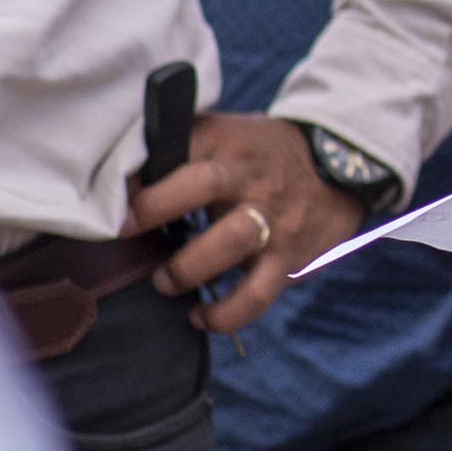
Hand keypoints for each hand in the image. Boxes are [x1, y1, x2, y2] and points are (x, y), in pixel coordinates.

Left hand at [128, 113, 359, 333]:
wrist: (338, 165)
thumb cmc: (258, 154)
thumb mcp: (226, 134)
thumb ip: (181, 147)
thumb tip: (119, 178)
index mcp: (229, 142)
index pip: (181, 144)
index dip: (142, 170)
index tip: (113, 195)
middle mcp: (252, 177)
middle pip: (205, 186)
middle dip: (157, 208)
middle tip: (126, 232)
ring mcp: (274, 219)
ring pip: (232, 242)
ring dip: (188, 268)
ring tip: (164, 282)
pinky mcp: (290, 258)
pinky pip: (257, 295)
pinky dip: (225, 314)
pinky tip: (200, 317)